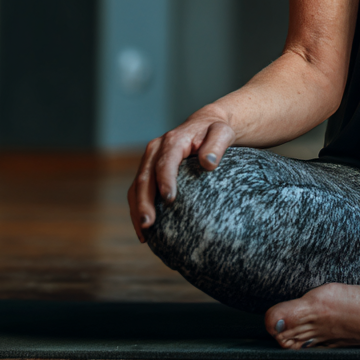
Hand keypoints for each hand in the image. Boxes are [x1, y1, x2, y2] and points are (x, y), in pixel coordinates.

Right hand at [127, 109, 236, 241]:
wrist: (205, 124)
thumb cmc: (215, 130)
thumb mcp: (222, 132)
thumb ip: (217, 145)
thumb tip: (208, 162)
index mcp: (173, 140)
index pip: (165, 162)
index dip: (165, 180)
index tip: (170, 199)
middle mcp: (156, 149)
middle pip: (145, 177)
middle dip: (144, 202)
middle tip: (149, 224)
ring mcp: (150, 160)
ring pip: (137, 187)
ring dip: (137, 210)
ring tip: (144, 234)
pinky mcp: (149, 170)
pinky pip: (138, 191)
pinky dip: (138, 210)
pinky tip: (144, 231)